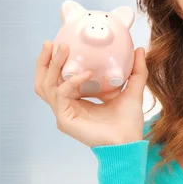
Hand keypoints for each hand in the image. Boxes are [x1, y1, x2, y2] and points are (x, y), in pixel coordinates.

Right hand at [34, 41, 148, 147]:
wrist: (129, 141)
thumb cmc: (128, 120)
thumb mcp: (132, 89)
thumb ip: (136, 70)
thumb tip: (139, 49)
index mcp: (77, 100)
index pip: (58, 79)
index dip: (54, 62)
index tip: (62, 43)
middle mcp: (67, 106)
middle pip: (44, 82)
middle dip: (44, 61)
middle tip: (51, 43)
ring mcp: (64, 113)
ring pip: (46, 86)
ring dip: (53, 66)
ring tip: (64, 50)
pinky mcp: (65, 120)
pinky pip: (61, 95)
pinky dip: (72, 82)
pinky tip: (86, 74)